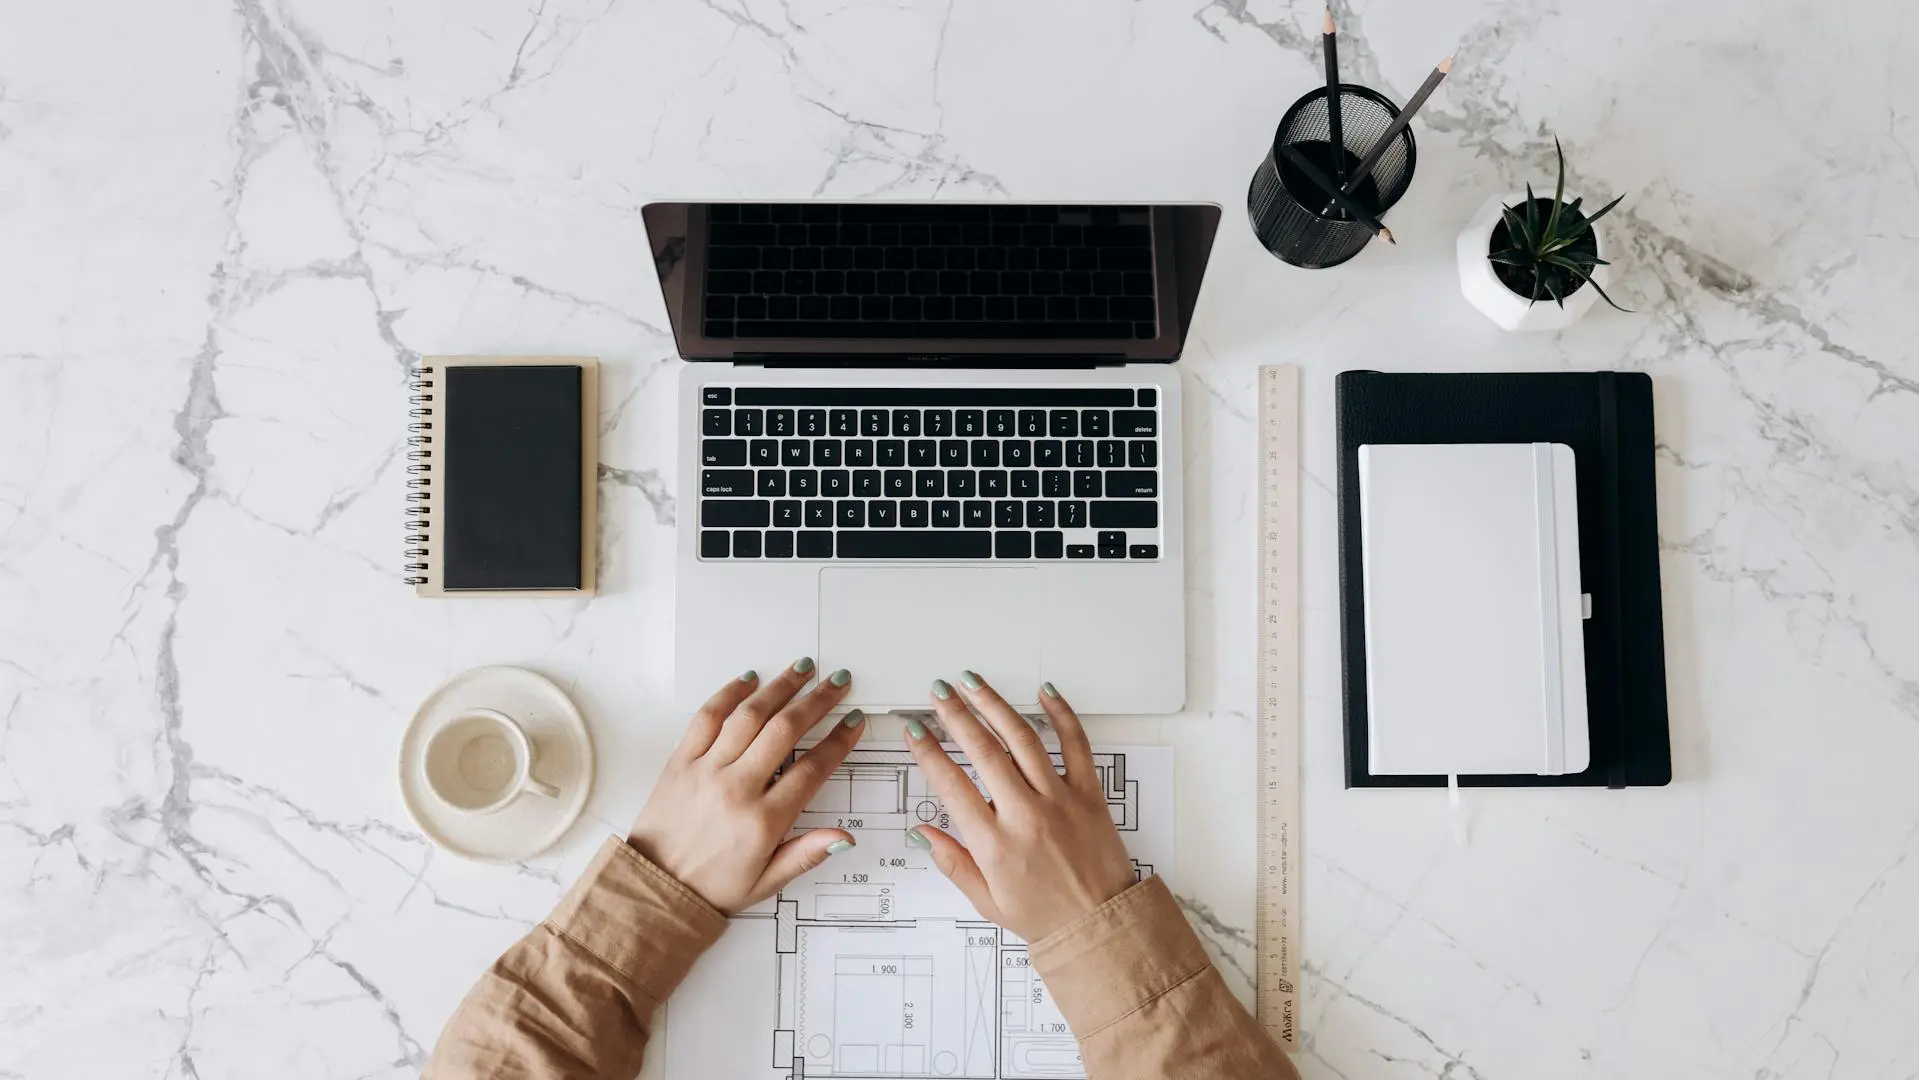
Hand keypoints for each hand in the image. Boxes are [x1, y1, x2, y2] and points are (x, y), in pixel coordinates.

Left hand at [627, 659, 865, 912]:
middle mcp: (736, 788)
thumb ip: (806, 854)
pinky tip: (748, 679)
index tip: (853, 721)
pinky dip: (728, 693)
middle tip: (837, 683)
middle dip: (817, 701)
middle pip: (786, 730)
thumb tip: (844, 837)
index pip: (812, 769)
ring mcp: (706, 771)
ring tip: (802, 669)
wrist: (655, 888)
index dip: (838, 741)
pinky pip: (706, 718)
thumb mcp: (767, 882)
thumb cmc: (711, 886)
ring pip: (750, 716)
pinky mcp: (681, 762)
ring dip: (780, 687)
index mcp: (763, 821)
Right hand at [904, 673, 1137, 940]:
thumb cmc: (1045, 916)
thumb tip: (922, 832)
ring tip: (973, 683)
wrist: (1101, 925)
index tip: (914, 730)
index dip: (928, 752)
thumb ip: (952, 862)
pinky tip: (1045, 692)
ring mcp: (1060, 799)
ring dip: (994, 705)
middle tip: (938, 692)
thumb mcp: (986, 901)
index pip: (951, 785)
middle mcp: (1025, 815)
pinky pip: (1076, 744)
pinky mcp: (1089, 793)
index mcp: (995, 844)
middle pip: (982, 751)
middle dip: (955, 715)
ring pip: (1022, 739)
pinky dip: (1061, 714)